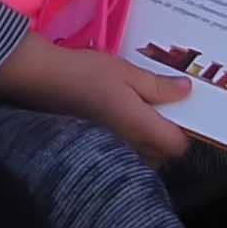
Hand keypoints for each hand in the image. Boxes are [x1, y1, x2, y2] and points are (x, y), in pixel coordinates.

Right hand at [0, 36, 192, 166]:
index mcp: (141, 127)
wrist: (40, 79)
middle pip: (162, 155)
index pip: (178, 146)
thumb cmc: (84, 73)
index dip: (183, 130)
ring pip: (142, 156)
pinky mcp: (95, 148)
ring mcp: (111, 150)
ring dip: (146, 139)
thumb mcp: (126, 72)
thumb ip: (158, 86)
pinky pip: (122, 153)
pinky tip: (115, 117)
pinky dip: (126, 140)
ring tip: (135, 111)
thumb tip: (186, 90)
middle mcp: (129, 147)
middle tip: (157, 107)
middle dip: (165, 135)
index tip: (177, 109)